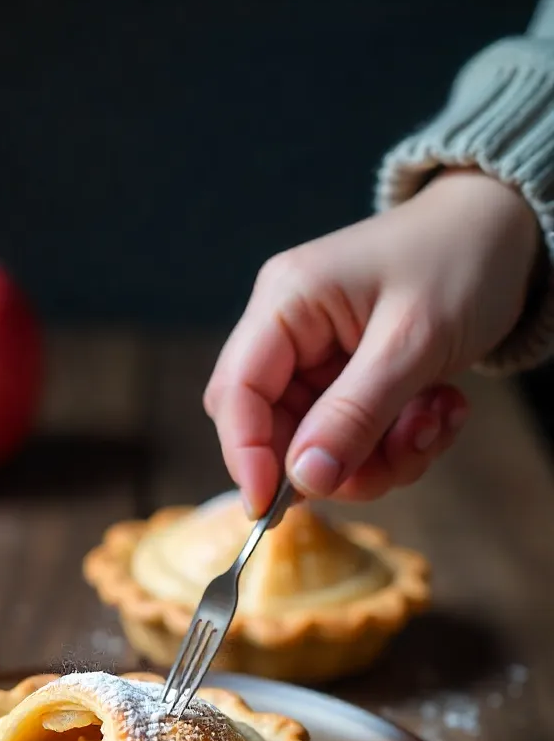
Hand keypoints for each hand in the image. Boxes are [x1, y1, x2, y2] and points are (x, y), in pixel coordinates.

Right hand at [204, 170, 539, 513]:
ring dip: (378, 457)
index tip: (268, 510)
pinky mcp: (347, 380)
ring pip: (316, 446)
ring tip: (435, 421)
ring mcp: (317, 359)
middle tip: (393, 460)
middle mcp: (289, 332)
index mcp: (286, 302)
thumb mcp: (413, 341)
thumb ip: (355, 413)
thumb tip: (303, 480)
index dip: (245, 456)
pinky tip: (439, 411)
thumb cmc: (461, 260)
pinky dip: (396, 444)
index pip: (236, 393)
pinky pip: (353, 439)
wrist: (505, 230)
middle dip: (331, 461)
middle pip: (271, 429)